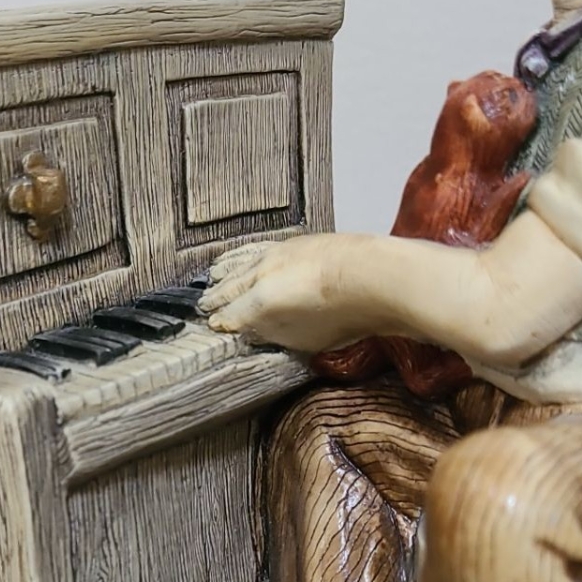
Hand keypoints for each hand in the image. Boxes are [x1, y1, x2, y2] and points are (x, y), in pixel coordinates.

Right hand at [199, 234, 376, 352]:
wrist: (377, 274)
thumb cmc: (343, 313)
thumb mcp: (304, 338)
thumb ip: (274, 333)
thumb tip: (256, 329)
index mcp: (260, 300)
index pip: (232, 314)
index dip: (221, 322)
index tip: (214, 325)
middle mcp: (262, 272)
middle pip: (231, 285)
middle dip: (216, 296)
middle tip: (204, 303)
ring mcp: (279, 253)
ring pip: (243, 262)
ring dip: (228, 271)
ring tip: (217, 275)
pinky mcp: (298, 242)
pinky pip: (261, 249)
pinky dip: (248, 255)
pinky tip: (251, 257)